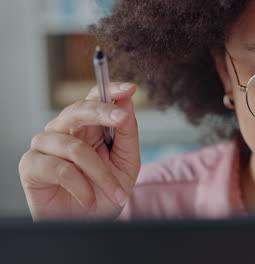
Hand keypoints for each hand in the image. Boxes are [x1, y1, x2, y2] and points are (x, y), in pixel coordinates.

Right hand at [19, 83, 140, 220]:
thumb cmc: (105, 192)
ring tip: (115, 193)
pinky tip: (89, 200)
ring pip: (75, 148)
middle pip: (78, 110)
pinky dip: (82, 187)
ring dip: (101, 174)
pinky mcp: (31, 165)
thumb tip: (127, 102)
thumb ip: (127, 133)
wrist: (88, 224)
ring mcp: (45, 145)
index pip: (94, 98)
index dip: (110, 90)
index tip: (130, 89)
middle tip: (122, 119)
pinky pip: (60, 169)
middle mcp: (63, 130)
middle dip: (103, 112)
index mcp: (87, 126)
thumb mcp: (126, 163)